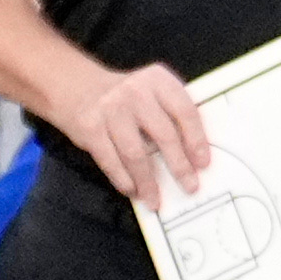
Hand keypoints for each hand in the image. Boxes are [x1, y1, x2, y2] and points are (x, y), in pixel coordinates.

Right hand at [69, 56, 215, 204]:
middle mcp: (135, 91)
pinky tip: (132, 190)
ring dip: (148, 182)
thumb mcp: (151, 92)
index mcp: (157, 80)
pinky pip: (110, 160)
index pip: (184, 110)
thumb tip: (193, 157)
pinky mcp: (89, 127)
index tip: (203, 163)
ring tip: (155, 200)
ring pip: (135, 153)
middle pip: (163, 134)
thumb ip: (171, 115)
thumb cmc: (125, 98)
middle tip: (190, 186)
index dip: (196, 139)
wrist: (77, 87)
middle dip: (179, 165)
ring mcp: (110, 109)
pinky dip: (123, 179)